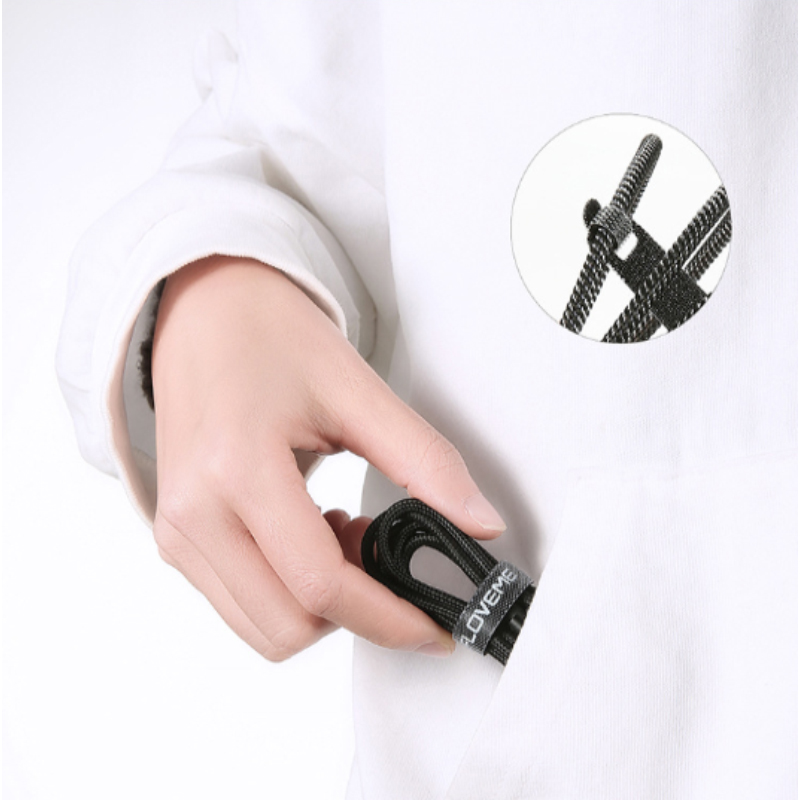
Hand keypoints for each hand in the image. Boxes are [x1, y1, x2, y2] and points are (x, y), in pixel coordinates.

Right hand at [151, 256, 505, 660]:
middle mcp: (194, 514)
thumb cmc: (271, 336)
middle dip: (356, 612)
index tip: (434, 626)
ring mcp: (177, 532)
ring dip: (321, 605)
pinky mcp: (176, 538)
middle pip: (289, 626)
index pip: (318, 583)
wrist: (203, 309)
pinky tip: (313, 535)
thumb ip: (425, 463)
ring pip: (262, 628)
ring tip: (347, 536)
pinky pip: (241, 603)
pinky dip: (289, 591)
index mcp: (237, 468)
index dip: (388, 617)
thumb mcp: (357, 391)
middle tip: (386, 554)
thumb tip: (481, 526)